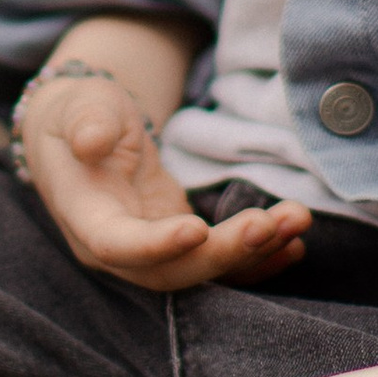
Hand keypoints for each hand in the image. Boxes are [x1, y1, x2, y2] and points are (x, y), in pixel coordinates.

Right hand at [18, 54, 309, 295]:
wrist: (91, 132)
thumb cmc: (83, 113)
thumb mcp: (81, 106)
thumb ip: (87, 122)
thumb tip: (90, 140)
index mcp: (84, 216)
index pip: (115, 244)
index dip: (156, 244)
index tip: (196, 229)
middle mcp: (117, 250)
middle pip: (171, 271)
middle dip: (224, 252)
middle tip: (268, 223)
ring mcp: (152, 253)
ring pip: (202, 270)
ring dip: (253, 252)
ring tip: (296, 219)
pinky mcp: (180, 247)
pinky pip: (219, 265)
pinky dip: (258, 260)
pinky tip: (293, 244)